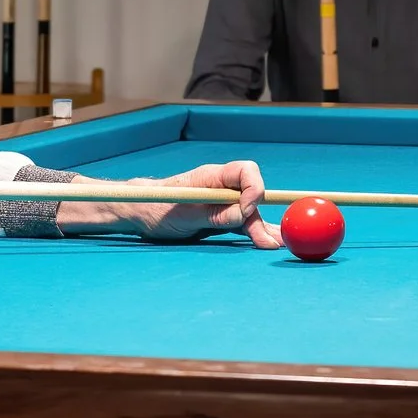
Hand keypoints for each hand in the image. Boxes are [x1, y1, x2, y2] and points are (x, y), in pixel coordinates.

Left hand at [56, 160, 281, 248]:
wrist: (141, 213)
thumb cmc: (158, 208)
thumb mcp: (186, 214)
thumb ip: (216, 213)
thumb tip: (245, 213)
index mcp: (212, 176)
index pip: (245, 171)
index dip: (254, 188)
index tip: (248, 209)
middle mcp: (221, 186)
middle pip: (252, 196)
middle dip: (262, 217)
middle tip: (271, 241)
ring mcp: (223, 202)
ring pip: (250, 213)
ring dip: (263, 229)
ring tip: (276, 245)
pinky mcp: (221, 217)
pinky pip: (242, 223)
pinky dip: (255, 233)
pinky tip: (269, 242)